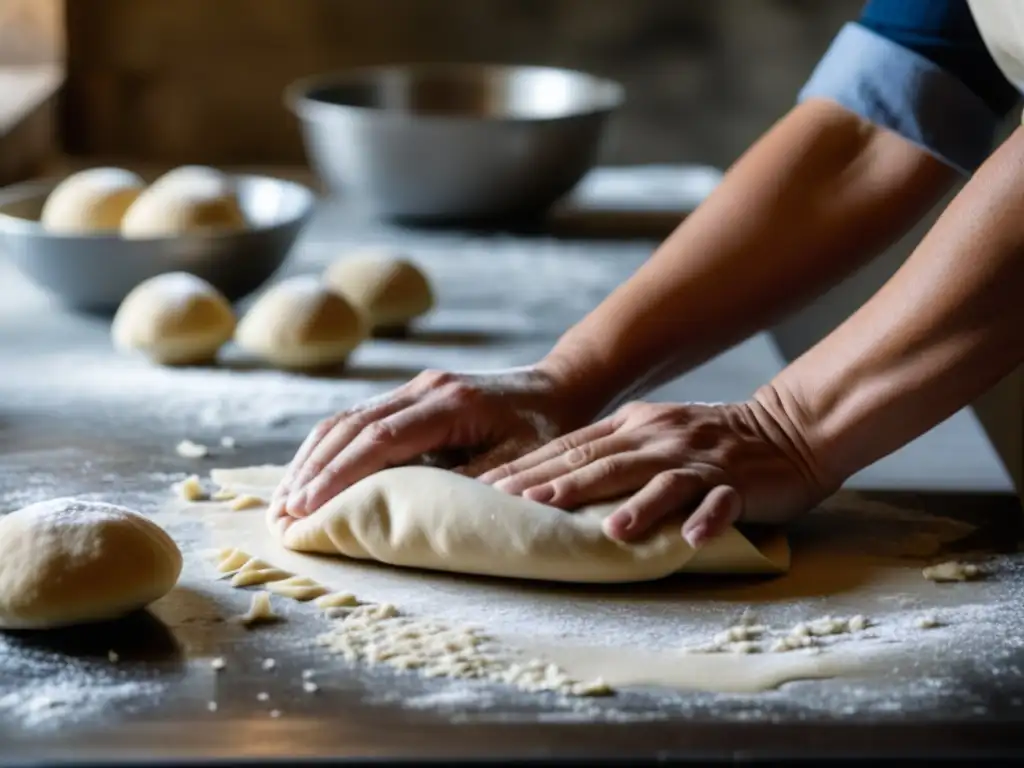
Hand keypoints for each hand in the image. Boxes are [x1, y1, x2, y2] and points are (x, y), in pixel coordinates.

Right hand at [271, 365, 591, 520]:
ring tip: (284, 500)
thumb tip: (427, 512)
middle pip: (350, 427)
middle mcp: (423, 388)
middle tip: (282, 514)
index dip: (339, 475)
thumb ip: (477, 480)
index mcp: (449, 403)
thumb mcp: (523, 459)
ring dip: (312, 459)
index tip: (307, 508)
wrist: (558, 384)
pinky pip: (360, 419)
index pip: (379, 440)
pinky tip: (313, 473)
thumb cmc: (547, 426)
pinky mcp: (412, 394)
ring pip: (347, 419)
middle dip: (312, 471)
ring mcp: (414, 386)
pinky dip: (330, 448)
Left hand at [475, 399, 831, 548]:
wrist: (786, 428)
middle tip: (520, 505)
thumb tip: (550, 478)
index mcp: (635, 425)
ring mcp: (701, 461)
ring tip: (609, 530)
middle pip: (604, 462)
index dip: (532, 466)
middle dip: (561, 485)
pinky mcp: (739, 483)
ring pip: (661, 481)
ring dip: (636, 505)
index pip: (573, 446)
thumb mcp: (652, 433)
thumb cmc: (708, 440)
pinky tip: (692, 538)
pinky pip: (722, 501)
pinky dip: (707, 518)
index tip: (491, 486)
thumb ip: (610, 450)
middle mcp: (661, 438)